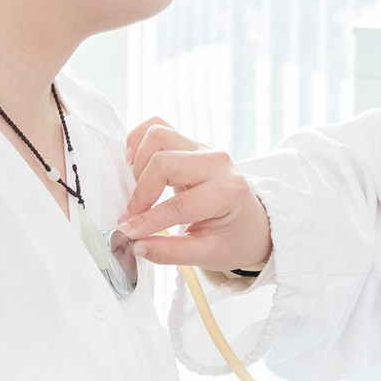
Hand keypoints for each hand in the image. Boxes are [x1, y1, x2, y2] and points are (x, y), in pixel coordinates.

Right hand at [117, 118, 272, 270]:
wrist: (253, 222)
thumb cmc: (236, 238)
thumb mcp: (210, 254)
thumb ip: (172, 252)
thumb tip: (137, 246)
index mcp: (229, 192)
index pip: (178, 204)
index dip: (147, 220)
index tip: (128, 232)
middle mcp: (218, 163)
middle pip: (163, 162)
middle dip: (141, 192)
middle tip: (134, 216)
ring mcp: (204, 149)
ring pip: (158, 136)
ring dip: (139, 164)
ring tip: (139, 191)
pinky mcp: (191, 144)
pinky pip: (158, 126)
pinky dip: (139, 141)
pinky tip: (134, 164)